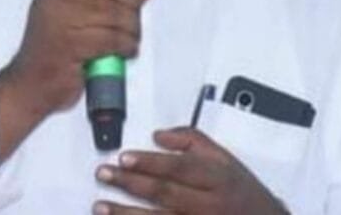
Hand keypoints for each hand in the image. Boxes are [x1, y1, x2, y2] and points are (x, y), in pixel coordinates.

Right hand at [2, 0, 160, 118]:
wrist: (30, 85)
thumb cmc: (58, 49)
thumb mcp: (83, 14)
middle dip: (131, 5)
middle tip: (132, 23)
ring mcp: (60, 18)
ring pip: (114, 13)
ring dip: (131, 29)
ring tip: (129, 39)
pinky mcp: (70, 44)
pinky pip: (110, 38)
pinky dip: (125, 46)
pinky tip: (124, 52)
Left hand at [92, 128, 288, 214]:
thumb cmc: (241, 191)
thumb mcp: (224, 158)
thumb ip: (192, 141)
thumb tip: (158, 135)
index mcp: (216, 178)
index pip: (179, 168)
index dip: (150, 163)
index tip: (124, 157)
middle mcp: (208, 205)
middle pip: (164, 194)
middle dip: (130, 184)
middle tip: (104, 174)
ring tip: (100, 206)